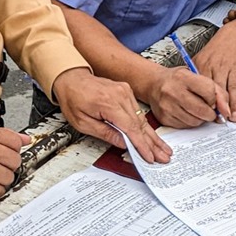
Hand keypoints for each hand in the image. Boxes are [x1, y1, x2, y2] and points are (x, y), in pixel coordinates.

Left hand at [52, 67, 170, 163]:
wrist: (71, 78)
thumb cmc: (73, 99)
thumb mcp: (83, 122)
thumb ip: (105, 133)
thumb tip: (124, 144)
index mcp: (108, 103)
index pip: (130, 128)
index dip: (141, 145)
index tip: (149, 156)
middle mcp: (120, 95)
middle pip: (140, 124)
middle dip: (153, 143)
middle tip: (164, 157)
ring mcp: (125, 91)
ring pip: (142, 119)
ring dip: (152, 136)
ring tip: (163, 150)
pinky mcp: (127, 91)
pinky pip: (138, 112)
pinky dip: (145, 125)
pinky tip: (153, 136)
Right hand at [146, 66, 229, 128]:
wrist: (154, 84)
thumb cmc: (179, 80)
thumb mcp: (197, 77)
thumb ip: (217, 91)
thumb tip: (227, 111)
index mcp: (184, 77)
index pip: (209, 92)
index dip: (215, 99)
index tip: (212, 100)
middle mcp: (173, 91)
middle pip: (203, 110)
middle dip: (211, 113)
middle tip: (209, 110)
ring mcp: (167, 106)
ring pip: (195, 121)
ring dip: (201, 119)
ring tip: (196, 110)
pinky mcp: (164, 118)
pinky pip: (185, 126)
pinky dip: (190, 122)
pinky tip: (187, 113)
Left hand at [195, 21, 235, 119]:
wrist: (234, 37)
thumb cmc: (215, 52)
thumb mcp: (200, 59)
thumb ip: (194, 75)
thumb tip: (185, 93)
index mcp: (206, 65)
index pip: (204, 86)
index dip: (205, 100)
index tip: (206, 113)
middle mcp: (220, 66)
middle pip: (220, 88)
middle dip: (221, 105)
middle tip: (222, 119)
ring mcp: (235, 68)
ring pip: (234, 88)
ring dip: (235, 104)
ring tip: (234, 117)